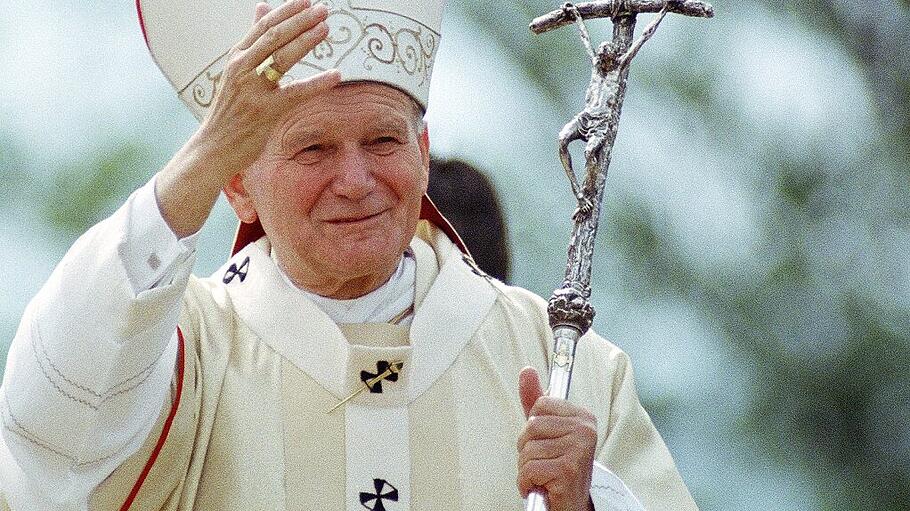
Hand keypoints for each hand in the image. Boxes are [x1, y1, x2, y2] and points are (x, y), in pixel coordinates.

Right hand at [196, 0, 341, 185]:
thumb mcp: (237, 72)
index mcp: (236, 58)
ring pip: (282, 59)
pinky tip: (336, 75)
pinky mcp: (265, 112)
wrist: (214, 146)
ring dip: (306, 41)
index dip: (287, 12)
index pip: (263, 27)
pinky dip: (317, 83)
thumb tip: (262, 7)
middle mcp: (241, 69)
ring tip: (325, 28)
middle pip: (274, 37)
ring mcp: (253, 90)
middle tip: (322, 10)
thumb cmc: (231, 110)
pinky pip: (296, 93)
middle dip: (300, 21)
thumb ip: (253, 42)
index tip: (306, 1)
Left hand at [517, 367, 596, 510]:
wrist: (572, 504)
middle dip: (528, 449)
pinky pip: (528, 469)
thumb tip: (527, 371)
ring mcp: (578, 449)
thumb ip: (535, 401)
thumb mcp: (546, 430)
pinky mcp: (568, 470)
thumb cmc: (559, 466)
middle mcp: (585, 430)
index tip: (548, 442)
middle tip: (544, 462)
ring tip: (544, 475)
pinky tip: (542, 486)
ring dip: (527, 468)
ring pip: (527, 450)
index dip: (534, 427)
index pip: (539, 404)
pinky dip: (527, 482)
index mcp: (582, 416)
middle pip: (530, 427)